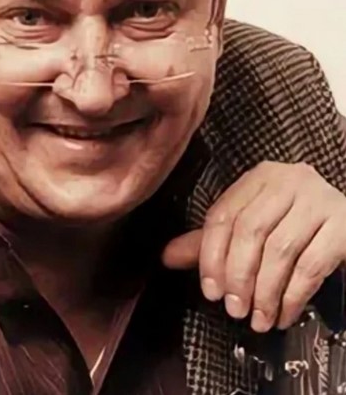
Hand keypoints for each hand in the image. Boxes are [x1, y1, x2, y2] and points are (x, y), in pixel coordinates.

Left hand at [162, 161, 345, 331]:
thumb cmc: (295, 224)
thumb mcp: (253, 226)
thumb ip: (212, 241)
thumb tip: (166, 256)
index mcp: (260, 177)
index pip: (223, 214)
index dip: (211, 256)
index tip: (209, 291)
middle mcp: (289, 180)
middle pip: (250, 231)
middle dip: (237, 276)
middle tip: (233, 309)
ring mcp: (319, 199)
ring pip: (280, 250)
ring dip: (263, 292)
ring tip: (257, 318)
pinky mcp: (343, 224)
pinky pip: (311, 266)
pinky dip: (292, 296)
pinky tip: (282, 314)